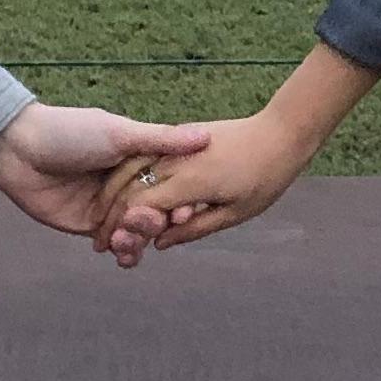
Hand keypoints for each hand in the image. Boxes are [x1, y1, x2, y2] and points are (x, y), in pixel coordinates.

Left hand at [0, 102, 210, 251]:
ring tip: (128, 240)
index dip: (181, 199)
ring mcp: (109, 206)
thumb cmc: (70, 131)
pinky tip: (125, 257)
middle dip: (156, 222)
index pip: (171, 183)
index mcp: (139, 157)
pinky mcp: (89, 225)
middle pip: (156, 211)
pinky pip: (115, 243)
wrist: (20, 149)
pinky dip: (125, 253)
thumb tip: (207, 136)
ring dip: (139, 239)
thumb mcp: (119, 133)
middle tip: (149, 224)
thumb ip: (161, 141)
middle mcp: (128, 182)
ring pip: (137, 231)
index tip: (188, 211)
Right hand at [91, 108, 312, 257]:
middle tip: (100, 242)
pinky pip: (147, 157)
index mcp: (190, 180)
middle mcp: (177, 160)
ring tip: (105, 218)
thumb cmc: (264, 178)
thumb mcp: (234, 213)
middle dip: (111, 215)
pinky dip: (131, 176)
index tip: (112, 247)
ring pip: (133, 169)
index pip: (141, 206)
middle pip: (130, 187)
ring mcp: (177, 146)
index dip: (123, 228)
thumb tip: (160, 244)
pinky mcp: (180, 138)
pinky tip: (125, 192)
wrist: (279, 133)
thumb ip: (194, 228)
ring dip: (115, 195)